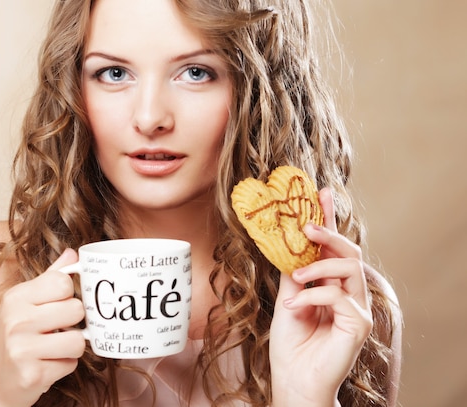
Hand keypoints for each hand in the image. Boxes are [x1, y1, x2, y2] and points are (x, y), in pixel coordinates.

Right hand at [0, 249, 85, 406]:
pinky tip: (46, 364)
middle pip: (76, 310)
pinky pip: (70, 365)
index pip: (63, 282)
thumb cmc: (11, 339)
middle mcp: (17, 320)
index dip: (68, 294)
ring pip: (77, 341)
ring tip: (53, 348)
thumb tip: (73, 253)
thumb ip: (49, 277)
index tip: (59, 304)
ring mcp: (22, 348)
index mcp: (16, 297)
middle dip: (73, 323)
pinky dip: (63, 366)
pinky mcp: (32, 374)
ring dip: (70, 348)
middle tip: (57, 329)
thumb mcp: (23, 303)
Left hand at [269, 188, 372, 406]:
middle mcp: (349, 292)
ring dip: (319, 266)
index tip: (321, 192)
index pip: (333, 247)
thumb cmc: (290, 342)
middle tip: (307, 225)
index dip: (329, 219)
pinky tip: (295, 306)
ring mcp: (357, 308)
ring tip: (296, 278)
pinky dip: (314, 296)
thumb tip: (290, 241)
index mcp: (331, 284)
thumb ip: (294, 271)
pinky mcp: (360, 324)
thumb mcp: (287, 296)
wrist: (293, 378)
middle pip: (349, 250)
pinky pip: (340, 295)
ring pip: (350, 267)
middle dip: (328, 232)